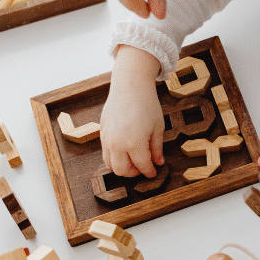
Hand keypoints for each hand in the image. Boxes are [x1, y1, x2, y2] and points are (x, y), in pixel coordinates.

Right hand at [100, 46, 164, 177]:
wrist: (129, 85)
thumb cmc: (146, 103)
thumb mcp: (158, 127)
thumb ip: (157, 148)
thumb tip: (158, 163)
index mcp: (134, 142)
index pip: (142, 166)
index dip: (149, 172)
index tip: (154, 172)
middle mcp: (117, 143)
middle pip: (123, 171)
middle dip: (135, 173)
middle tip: (144, 167)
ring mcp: (107, 139)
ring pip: (111, 166)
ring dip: (122, 168)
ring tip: (134, 161)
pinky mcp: (101, 133)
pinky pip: (105, 154)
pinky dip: (114, 158)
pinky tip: (125, 151)